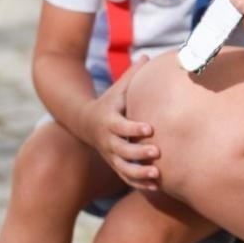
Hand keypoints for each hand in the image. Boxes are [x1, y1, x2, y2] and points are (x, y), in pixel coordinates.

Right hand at [80, 57, 161, 190]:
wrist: (86, 122)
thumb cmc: (110, 102)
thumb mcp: (118, 88)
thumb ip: (132, 74)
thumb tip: (147, 55)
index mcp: (109, 120)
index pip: (121, 126)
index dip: (133, 128)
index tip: (149, 128)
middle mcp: (108, 140)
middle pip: (122, 150)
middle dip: (139, 153)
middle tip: (157, 152)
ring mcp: (110, 155)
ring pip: (123, 168)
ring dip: (140, 173)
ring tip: (157, 175)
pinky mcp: (115, 165)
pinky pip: (126, 178)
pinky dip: (139, 184)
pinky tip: (156, 187)